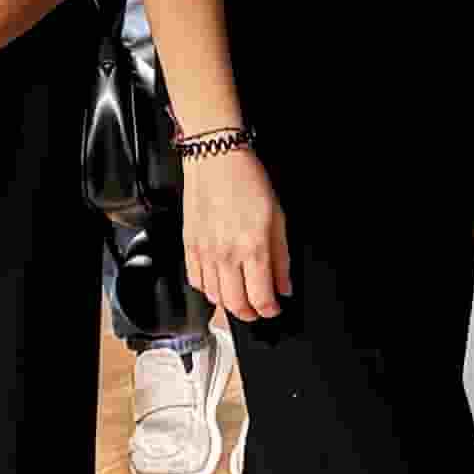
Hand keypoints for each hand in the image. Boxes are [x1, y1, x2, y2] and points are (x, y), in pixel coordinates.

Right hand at [185, 146, 291, 323]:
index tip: (274, 308)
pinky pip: (195, 280)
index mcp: (253, 248)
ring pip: (214, 297)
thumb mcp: (278, 218)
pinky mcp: (189, 246)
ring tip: (240, 296)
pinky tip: (218, 282)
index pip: (261, 298)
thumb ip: (282, 257)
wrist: (216, 159)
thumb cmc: (247, 181)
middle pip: (236, 305)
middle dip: (250, 314)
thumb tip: (284, 286)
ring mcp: (205, 252)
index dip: (270, 310)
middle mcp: (226, 255)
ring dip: (229, 303)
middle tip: (258, 309)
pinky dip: (208, 289)